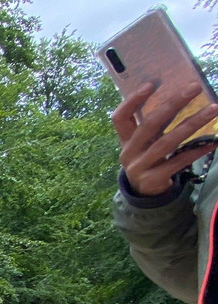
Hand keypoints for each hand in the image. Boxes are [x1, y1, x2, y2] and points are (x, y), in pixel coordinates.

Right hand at [112, 82, 217, 196]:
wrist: (144, 193)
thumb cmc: (148, 158)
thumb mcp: (143, 143)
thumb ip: (153, 124)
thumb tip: (179, 94)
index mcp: (125, 140)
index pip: (120, 118)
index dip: (132, 101)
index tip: (151, 84)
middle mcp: (129, 152)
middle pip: (149, 125)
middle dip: (173, 104)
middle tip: (194, 87)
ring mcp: (140, 167)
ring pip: (167, 142)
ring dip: (192, 124)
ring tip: (213, 109)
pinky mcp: (153, 179)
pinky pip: (178, 162)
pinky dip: (196, 151)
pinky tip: (212, 142)